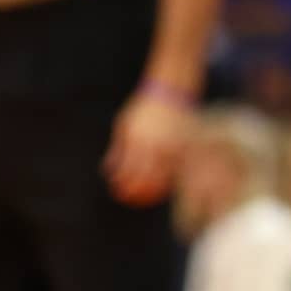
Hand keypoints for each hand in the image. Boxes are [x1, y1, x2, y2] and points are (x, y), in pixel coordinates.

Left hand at [104, 86, 194, 204]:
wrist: (171, 90)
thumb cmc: (144, 108)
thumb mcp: (125, 124)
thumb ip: (118, 148)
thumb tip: (107, 171)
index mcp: (138, 138)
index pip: (128, 169)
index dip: (122, 184)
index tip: (118, 192)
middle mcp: (155, 143)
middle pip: (146, 176)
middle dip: (139, 191)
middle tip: (133, 200)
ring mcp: (171, 143)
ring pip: (164, 174)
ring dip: (156, 187)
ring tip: (150, 196)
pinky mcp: (183, 143)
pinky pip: (176, 166)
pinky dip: (169, 177)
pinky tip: (164, 183)